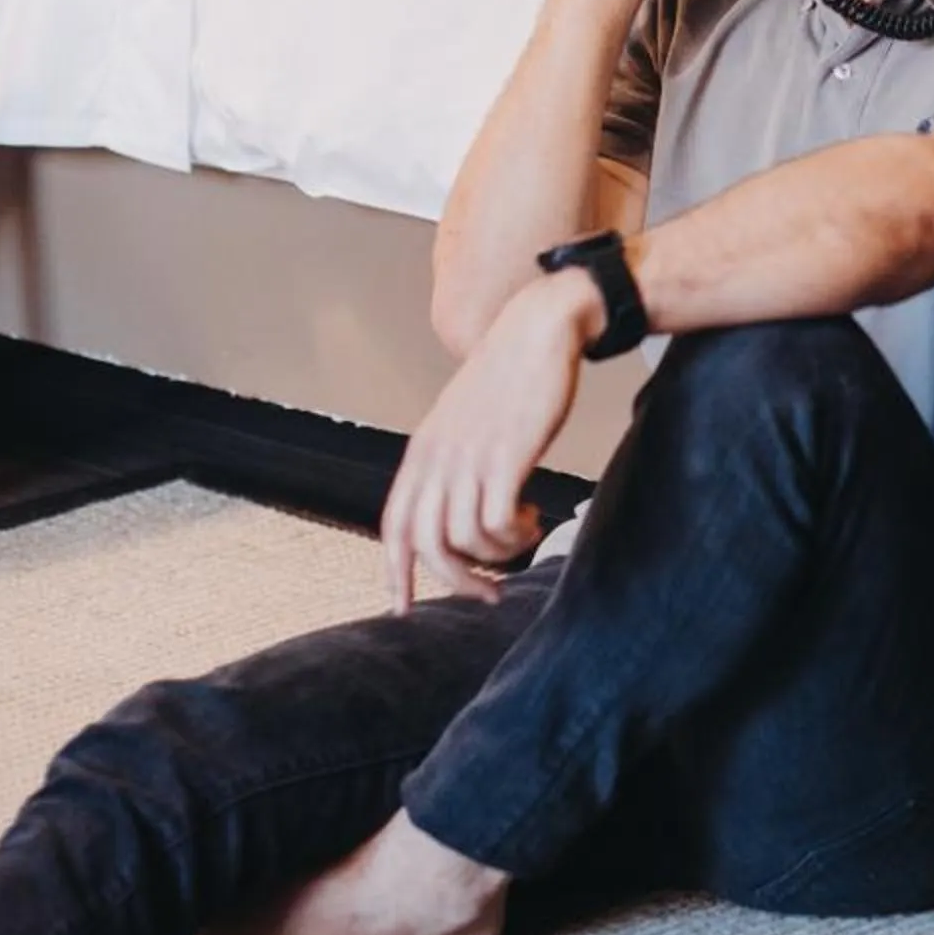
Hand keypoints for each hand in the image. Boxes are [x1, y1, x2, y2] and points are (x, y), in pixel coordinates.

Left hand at [381, 271, 599, 609]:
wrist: (539, 328)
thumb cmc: (510, 375)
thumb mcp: (464, 420)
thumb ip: (451, 461)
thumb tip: (455, 511)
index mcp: (423, 451)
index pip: (395, 524)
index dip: (394, 571)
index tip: (401, 606)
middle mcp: (439, 458)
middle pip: (427, 545)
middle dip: (457, 581)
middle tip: (489, 594)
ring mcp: (470, 458)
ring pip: (464, 540)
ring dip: (497, 555)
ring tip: (522, 534)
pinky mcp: (507, 457)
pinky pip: (498, 522)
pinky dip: (515, 534)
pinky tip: (533, 516)